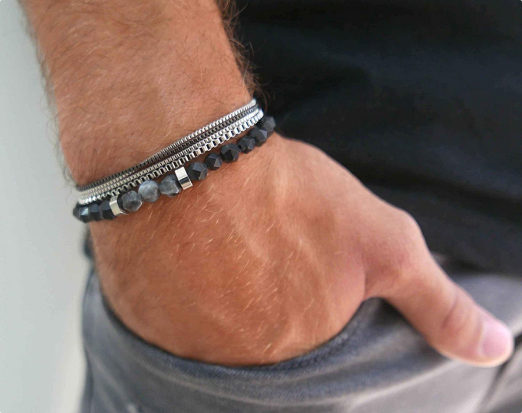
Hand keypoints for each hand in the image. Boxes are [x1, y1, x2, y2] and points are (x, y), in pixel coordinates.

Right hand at [90, 134, 513, 365]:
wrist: (191, 160)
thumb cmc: (291, 199)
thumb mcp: (385, 245)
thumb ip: (438, 306)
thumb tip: (495, 350)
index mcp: (302, 356)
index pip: (313, 361)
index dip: (303, 315)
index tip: (292, 283)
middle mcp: (242, 367)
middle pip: (262, 348)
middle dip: (265, 307)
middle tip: (259, 261)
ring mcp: (187, 349)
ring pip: (215, 337)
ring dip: (223, 301)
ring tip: (227, 254)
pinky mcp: (144, 324)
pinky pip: (172, 324)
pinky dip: (184, 297)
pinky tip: (191, 261)